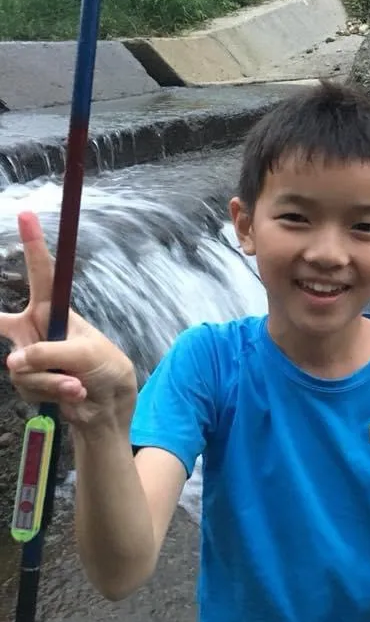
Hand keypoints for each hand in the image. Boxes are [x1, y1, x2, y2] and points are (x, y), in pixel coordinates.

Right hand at [0, 211, 136, 428]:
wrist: (107, 407)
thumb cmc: (104, 369)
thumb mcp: (85, 354)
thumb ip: (49, 353)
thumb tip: (14, 363)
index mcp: (54, 311)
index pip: (43, 273)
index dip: (33, 245)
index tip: (27, 214)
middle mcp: (35, 329)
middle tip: (3, 329)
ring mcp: (27, 356)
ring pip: (20, 367)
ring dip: (51, 379)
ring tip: (77, 384)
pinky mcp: (27, 380)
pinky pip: (26, 386)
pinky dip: (51, 392)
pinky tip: (72, 394)